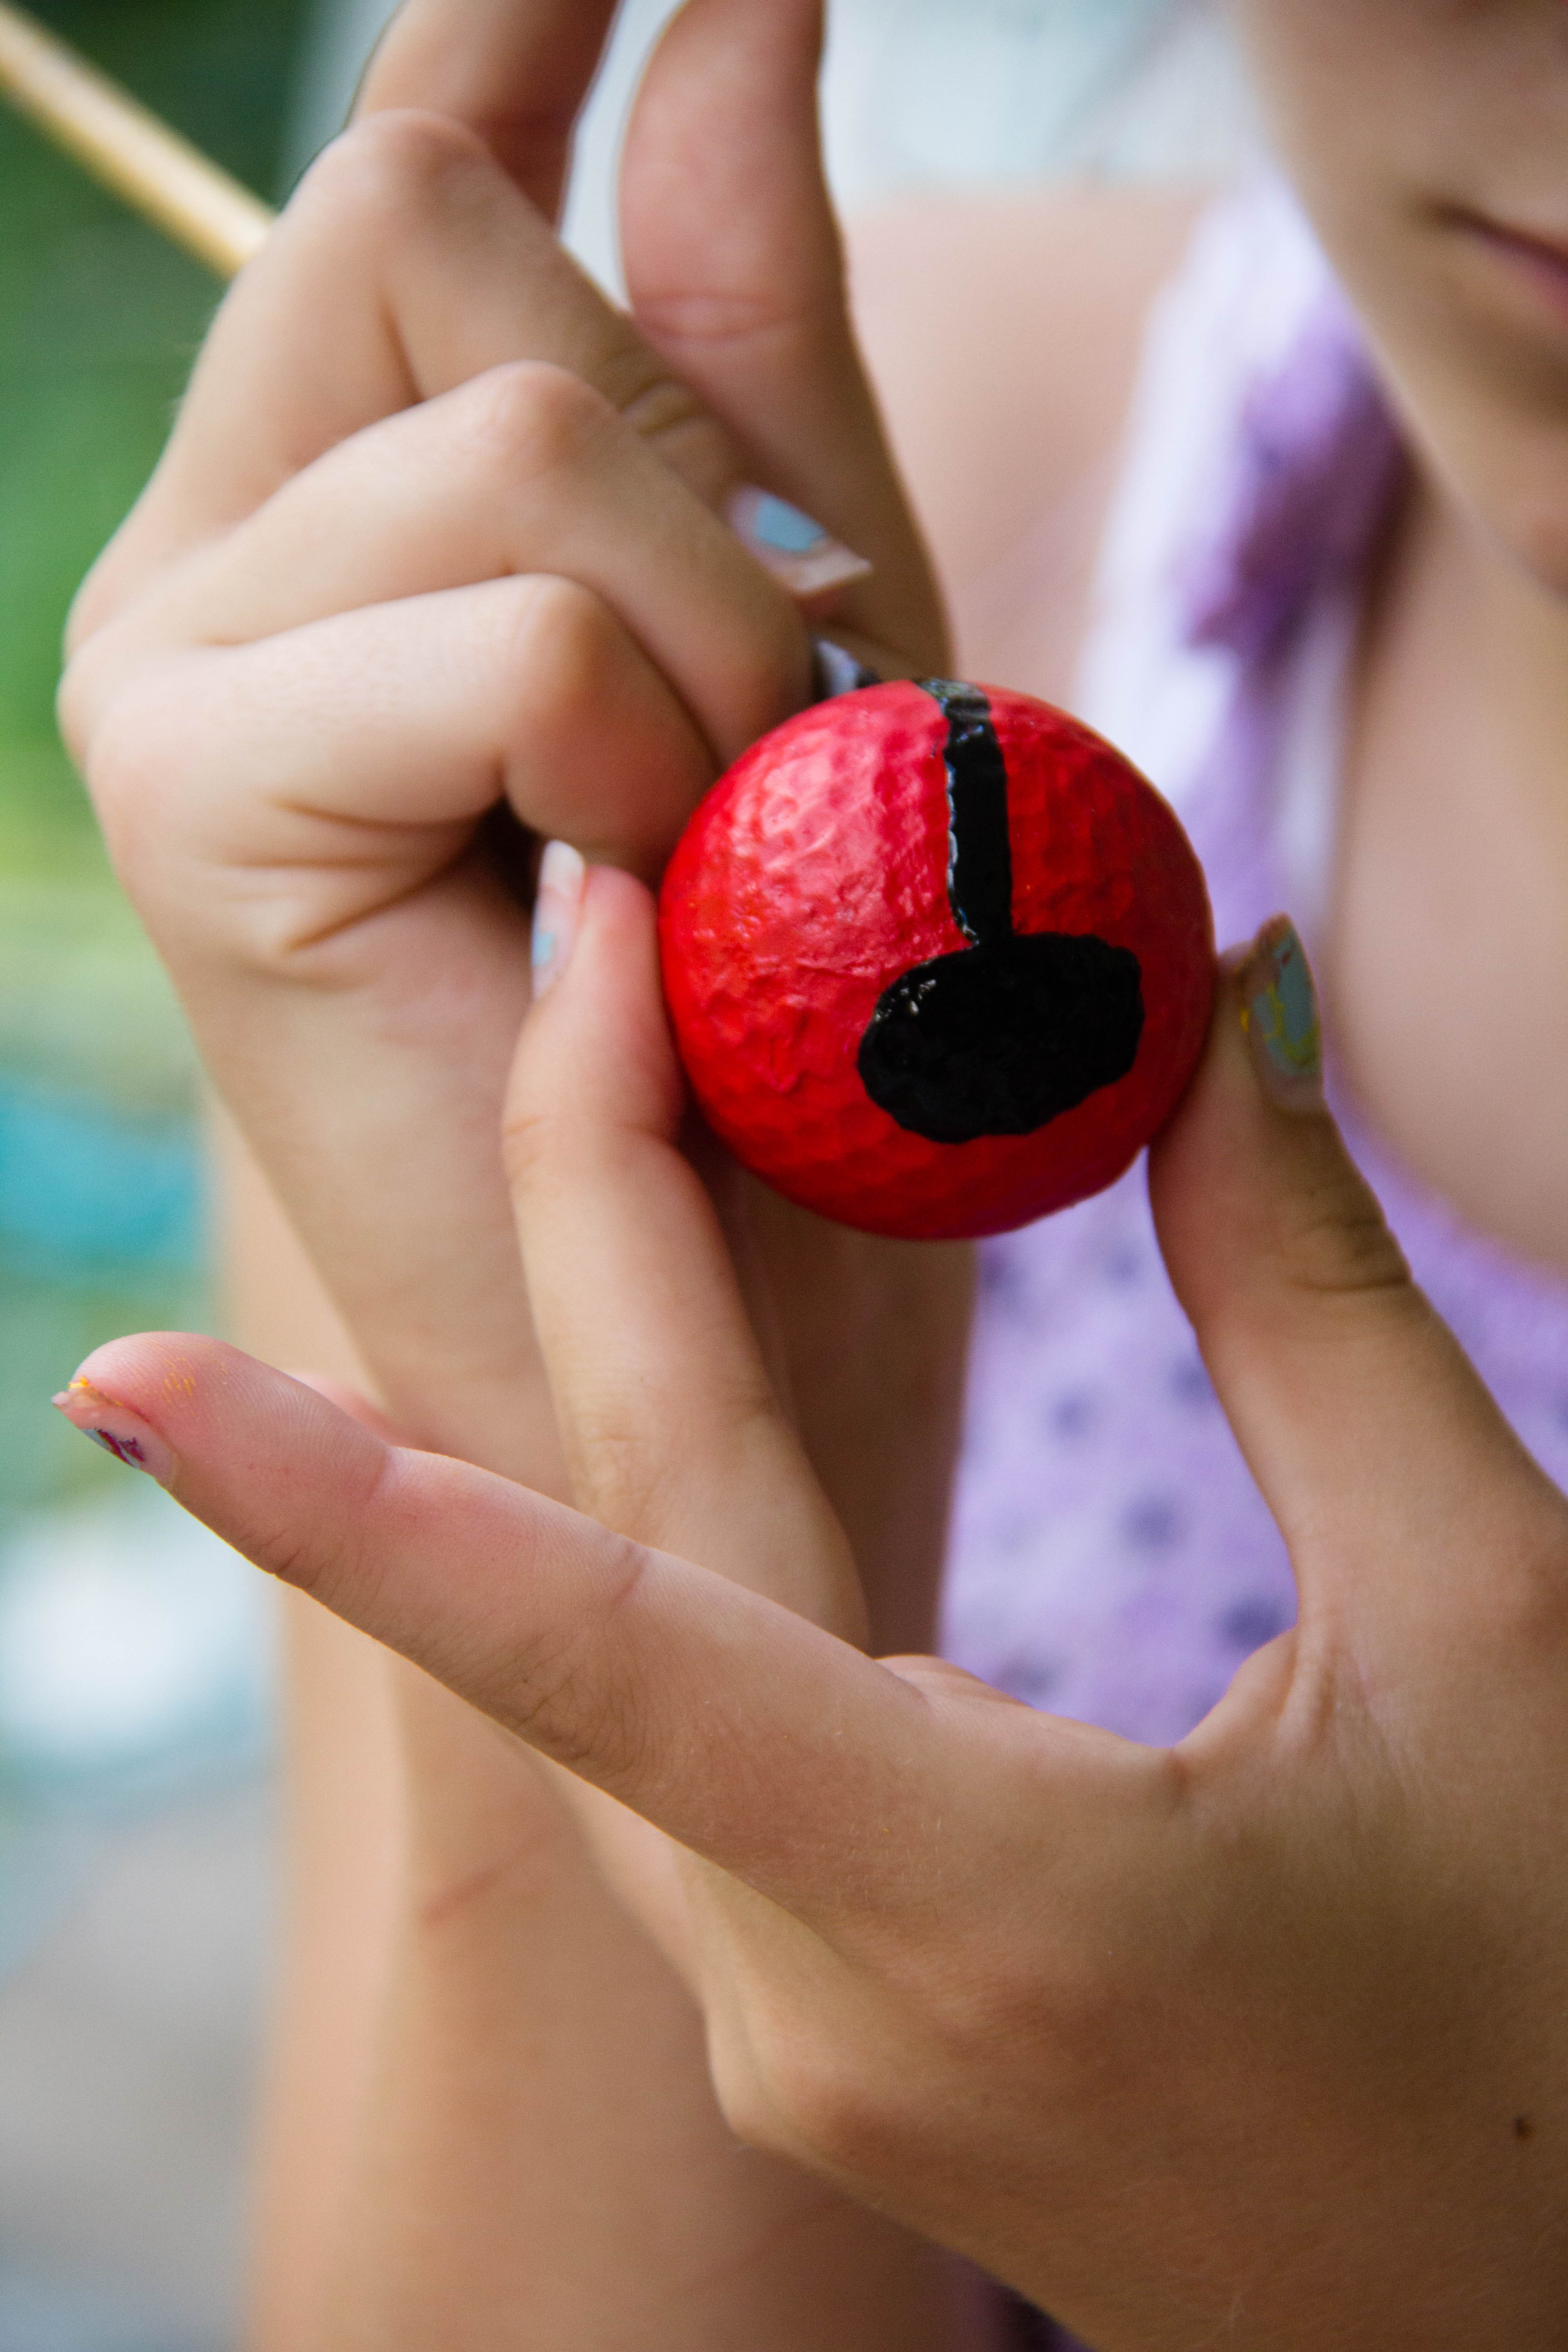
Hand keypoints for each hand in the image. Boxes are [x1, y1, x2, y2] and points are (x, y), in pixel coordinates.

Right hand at [57, 0, 948, 1498]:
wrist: (692, 1333)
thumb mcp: (803, 620)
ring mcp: (170, 661)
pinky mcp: (193, 794)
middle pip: (435, 225)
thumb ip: (743, 322)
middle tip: (751, 709)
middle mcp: (212, 545)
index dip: (504, 11)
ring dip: (713, 641)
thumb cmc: (759, 1014)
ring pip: (515, 436)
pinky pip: (513, 638)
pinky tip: (631, 902)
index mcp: (336, 492)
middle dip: (697, 466)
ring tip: (710, 841)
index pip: (408, 150)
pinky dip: (649, 759)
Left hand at [63, 907, 1567, 2347]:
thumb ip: (1312, 1304)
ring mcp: (814, 2054)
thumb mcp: (1493, 1628)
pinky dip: (663, 1572)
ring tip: (628, 1134)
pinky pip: (693, 1769)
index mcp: (984, 1903)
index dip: (344, 1501)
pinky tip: (677, 1428)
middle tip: (583, 981)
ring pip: (629, 1682)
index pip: (600, 1647)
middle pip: (618, 1580)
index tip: (133, 1372)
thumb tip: (1216, 1015)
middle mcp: (827, 2007)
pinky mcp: (845, 2054)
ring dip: (595, 1424)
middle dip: (569, 1263)